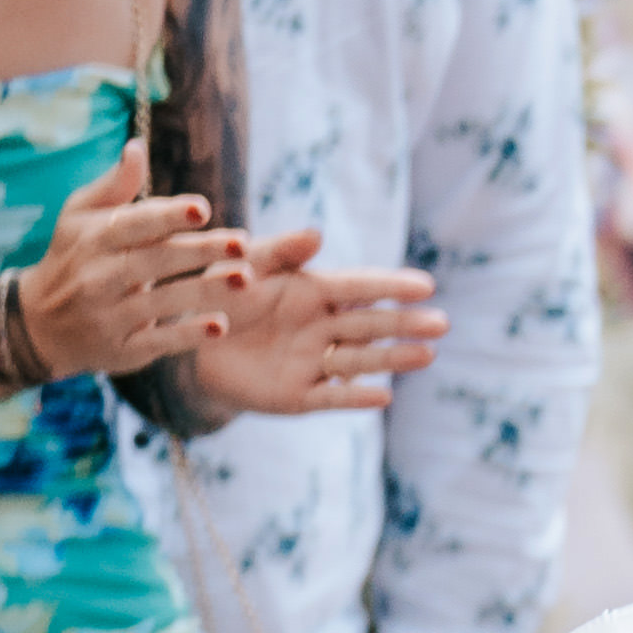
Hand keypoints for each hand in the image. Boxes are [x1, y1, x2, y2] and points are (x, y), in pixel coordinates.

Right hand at [20, 132, 247, 382]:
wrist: (38, 326)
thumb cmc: (72, 258)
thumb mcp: (79, 217)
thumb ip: (114, 186)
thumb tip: (136, 147)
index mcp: (94, 238)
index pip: (135, 224)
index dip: (169, 216)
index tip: (203, 209)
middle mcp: (99, 277)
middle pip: (156, 260)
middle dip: (201, 251)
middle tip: (243, 242)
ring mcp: (109, 316)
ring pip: (162, 300)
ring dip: (205, 290)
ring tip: (244, 279)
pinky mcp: (122, 350)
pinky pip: (159, 341)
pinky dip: (189, 335)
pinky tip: (222, 325)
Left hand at [194, 233, 447, 421]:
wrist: (190, 343)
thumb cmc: (220, 295)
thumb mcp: (243, 265)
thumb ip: (279, 252)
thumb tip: (317, 235)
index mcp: (314, 291)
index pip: (360, 287)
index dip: (391, 287)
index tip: (425, 285)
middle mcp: (322, 327)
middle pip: (370, 325)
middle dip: (405, 325)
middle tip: (442, 323)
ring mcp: (312, 362)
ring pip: (361, 360)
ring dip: (393, 359)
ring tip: (428, 356)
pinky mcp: (297, 396)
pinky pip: (330, 397)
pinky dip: (355, 397)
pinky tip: (383, 397)